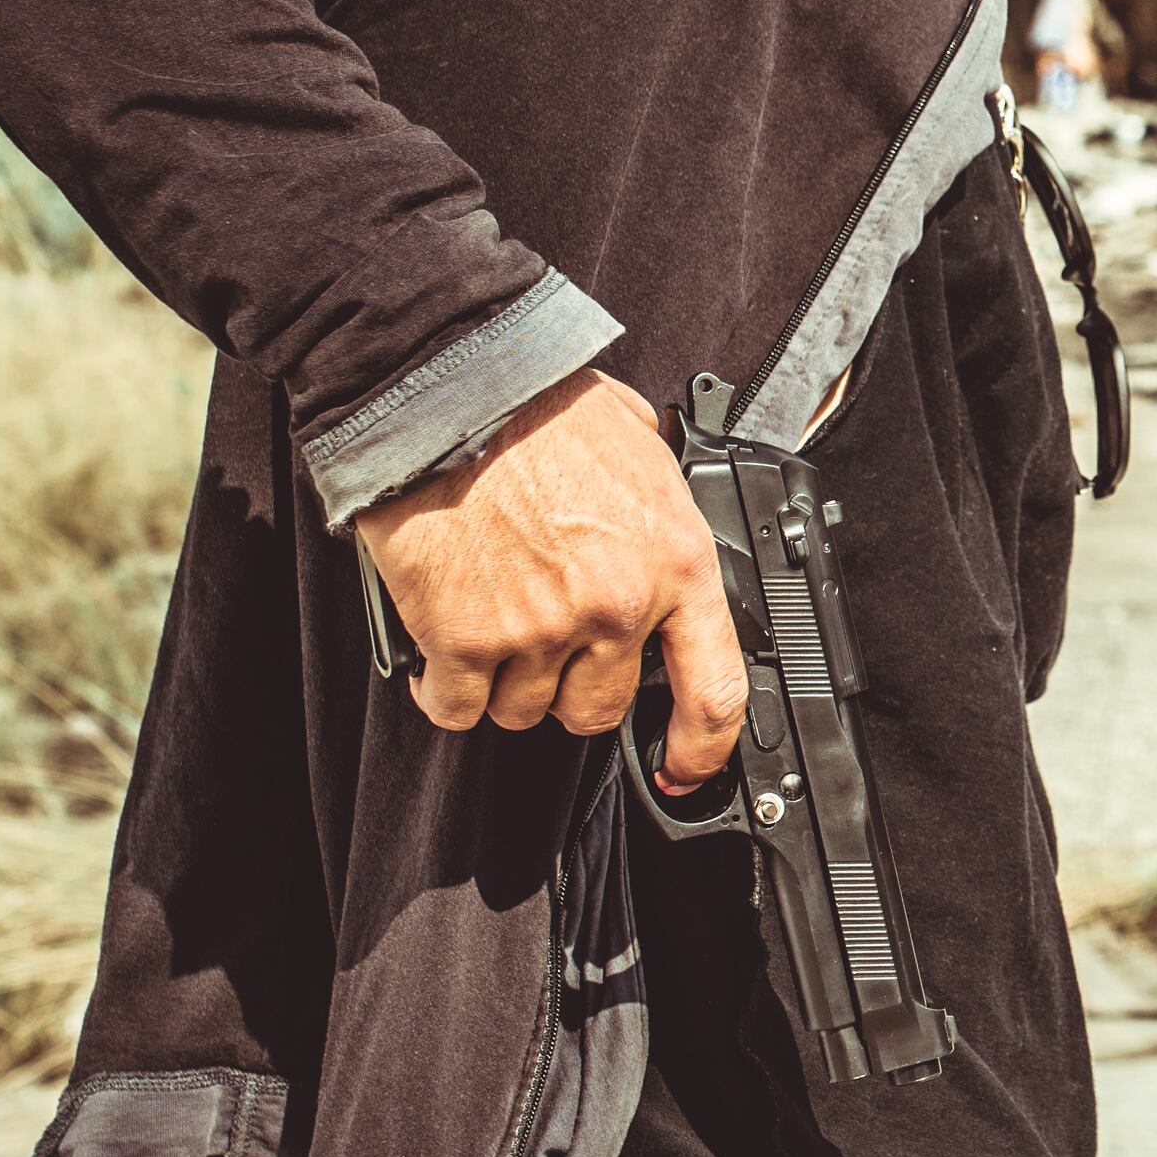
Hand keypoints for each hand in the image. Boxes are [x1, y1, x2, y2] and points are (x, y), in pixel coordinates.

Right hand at [355, 371, 745, 787]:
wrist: (449, 390)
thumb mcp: (642, 447)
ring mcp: (541, 629)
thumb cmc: (539, 407)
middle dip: (568, 687)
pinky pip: (458, 708)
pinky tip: (442, 652)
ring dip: (505, 683)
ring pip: (524, 712)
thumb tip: (661, 529)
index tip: (685, 767)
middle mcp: (617, 607)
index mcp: (676, 563)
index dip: (702, 747)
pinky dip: (445, 691)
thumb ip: (660, 508)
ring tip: (488, 618)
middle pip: (597, 711)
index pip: (714, 689)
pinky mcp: (466, 639)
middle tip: (542, 637)